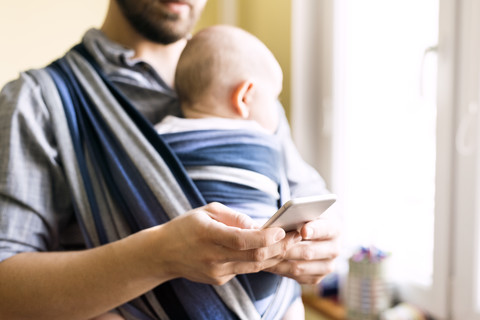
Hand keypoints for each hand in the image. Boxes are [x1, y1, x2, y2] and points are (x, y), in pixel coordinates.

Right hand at [144, 202, 301, 284]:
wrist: (163, 254)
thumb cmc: (186, 227)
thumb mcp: (207, 211)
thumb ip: (233, 217)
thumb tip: (258, 225)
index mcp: (209, 235)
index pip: (243, 241)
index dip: (266, 237)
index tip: (282, 230)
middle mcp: (213, 257)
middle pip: (255, 256)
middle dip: (280, 247)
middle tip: (298, 235)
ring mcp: (217, 272)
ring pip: (255, 266)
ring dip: (276, 255)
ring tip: (292, 242)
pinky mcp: (220, 280)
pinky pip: (245, 269)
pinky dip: (260, 260)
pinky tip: (273, 251)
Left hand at [265, 215, 339, 283]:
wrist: (314, 236)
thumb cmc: (306, 219)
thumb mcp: (306, 213)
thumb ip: (299, 215)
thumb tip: (283, 222)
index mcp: (334, 229)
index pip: (326, 229)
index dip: (314, 230)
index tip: (303, 230)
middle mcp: (334, 249)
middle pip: (309, 252)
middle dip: (286, 248)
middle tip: (268, 245)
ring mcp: (327, 266)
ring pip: (299, 267)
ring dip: (279, 261)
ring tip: (262, 255)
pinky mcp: (317, 277)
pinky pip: (296, 277)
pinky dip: (280, 270)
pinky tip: (268, 263)